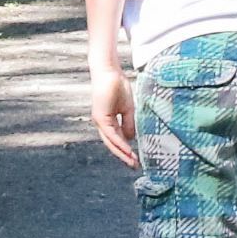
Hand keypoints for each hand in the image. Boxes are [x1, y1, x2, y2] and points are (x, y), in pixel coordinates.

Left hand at [87, 51, 139, 166]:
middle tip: (134, 166)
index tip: (136, 159)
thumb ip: (128, 123)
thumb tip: (131, 138)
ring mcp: (100, 120)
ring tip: (132, 162)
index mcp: (108, 121)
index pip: (117, 140)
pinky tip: (127, 150)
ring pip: (111, 142)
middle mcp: (102, 123)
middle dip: (123, 156)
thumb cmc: (117, 85)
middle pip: (112, 144)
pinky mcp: (100, 117)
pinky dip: (119, 143)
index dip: (126, 150)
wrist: (109, 71)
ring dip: (122, 153)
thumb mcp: (127, 108)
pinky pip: (111, 134)